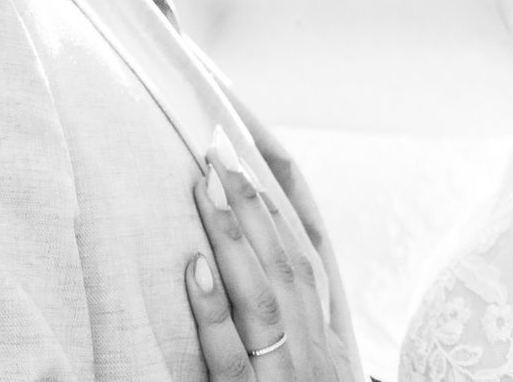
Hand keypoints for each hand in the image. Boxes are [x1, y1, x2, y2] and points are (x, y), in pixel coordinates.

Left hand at [184, 150, 361, 380]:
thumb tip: (277, 279)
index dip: (275, 214)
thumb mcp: (309, 374)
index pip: (299, 265)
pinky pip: (229, 355)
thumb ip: (295, 336)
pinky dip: (212, 309)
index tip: (248, 168)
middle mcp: (307, 353)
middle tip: (219, 153)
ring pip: (259, 299)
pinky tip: (193, 268)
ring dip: (231, 237)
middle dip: (250, 206)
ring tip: (206, 187)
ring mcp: (281, 376)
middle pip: (281, 267)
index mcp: (319, 343)